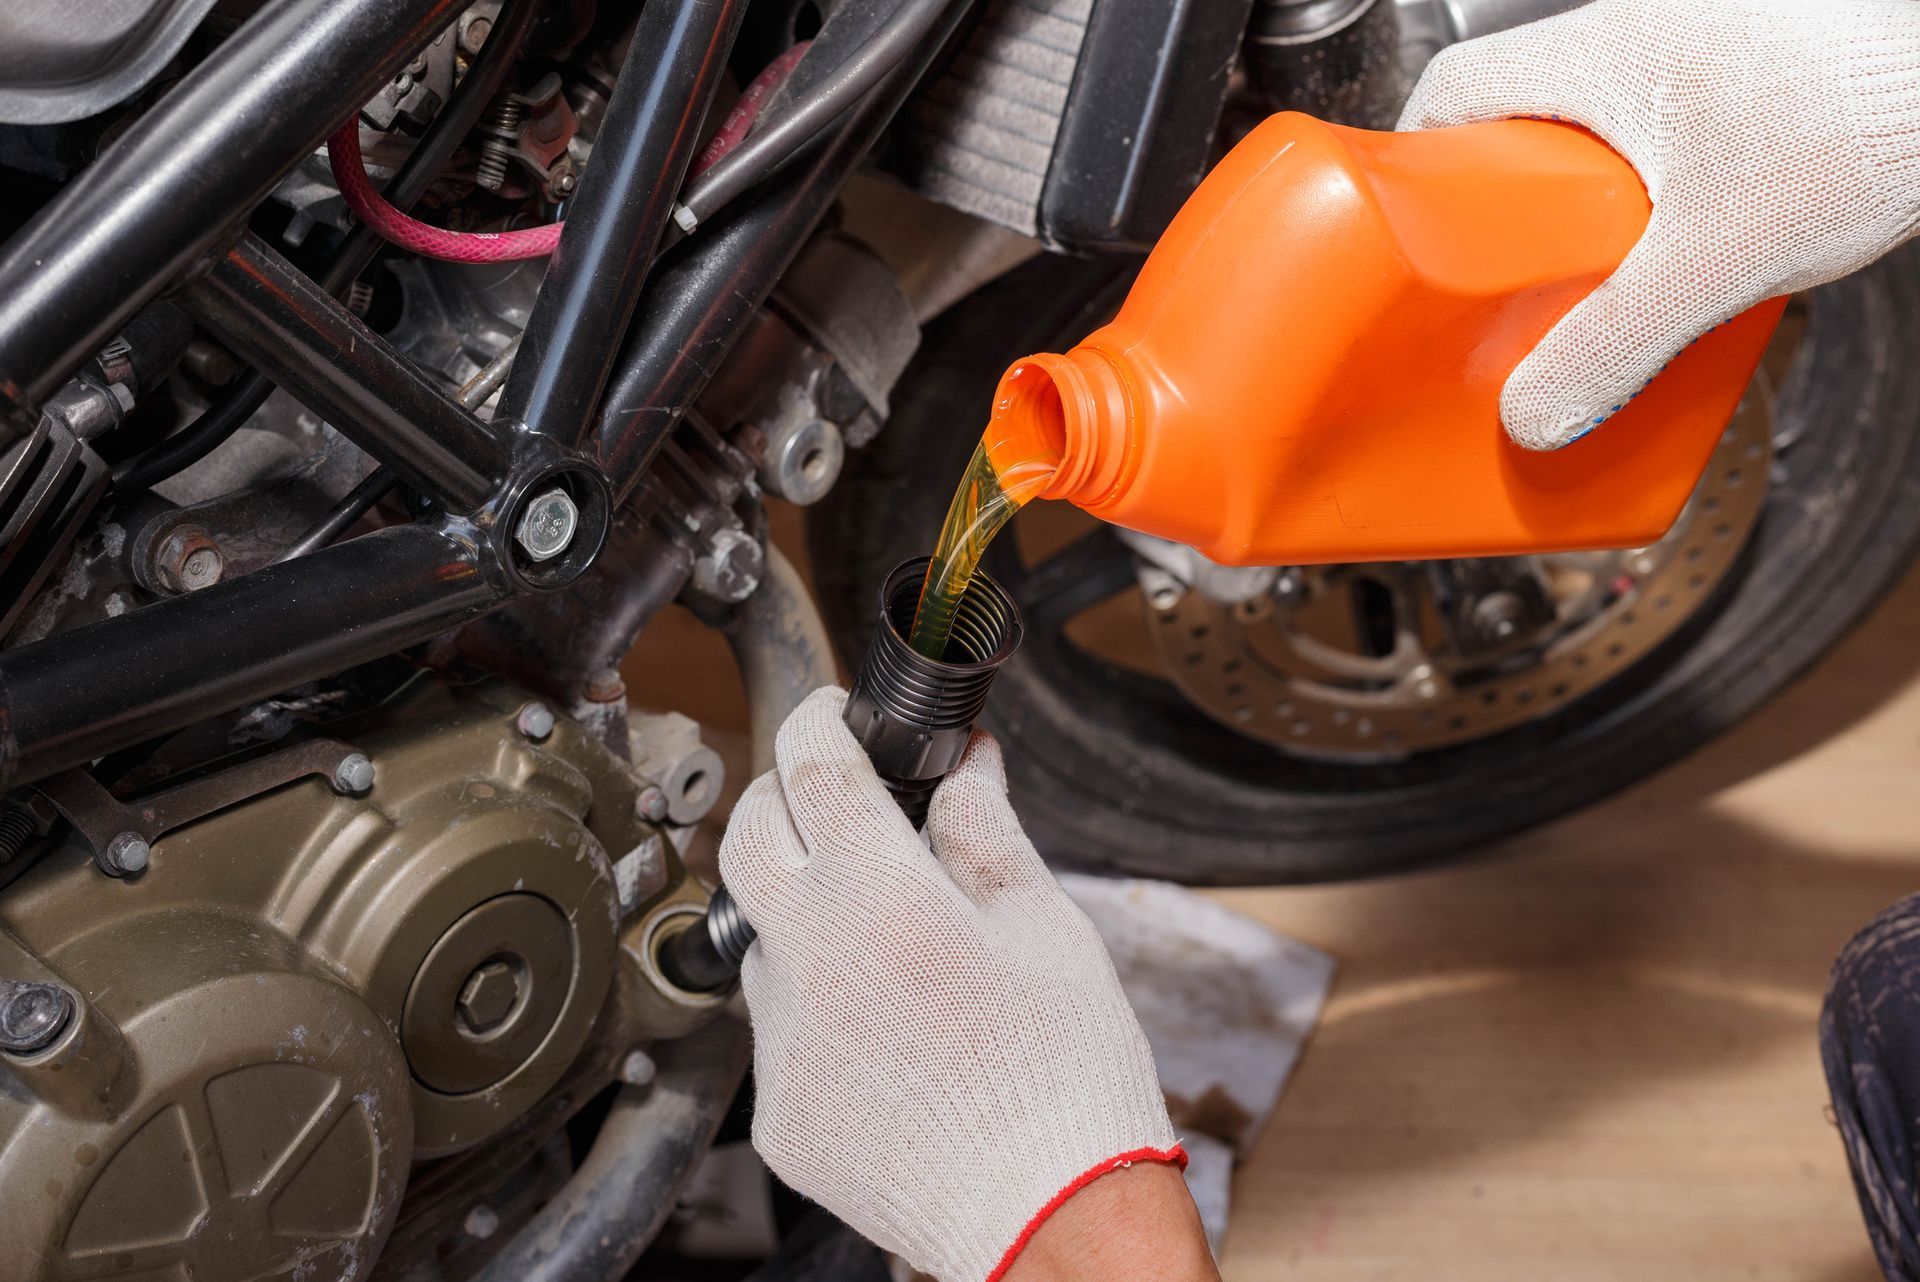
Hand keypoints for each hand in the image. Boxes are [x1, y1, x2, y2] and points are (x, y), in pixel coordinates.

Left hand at [720, 688, 1201, 1281]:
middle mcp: (810, 961)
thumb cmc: (1067, 1081)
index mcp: (882, 898)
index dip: (818, 719)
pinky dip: (815, 1002)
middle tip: (830, 795)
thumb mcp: (1047, 929)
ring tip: (883, 931)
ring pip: (759, 935)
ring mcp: (783, 1042)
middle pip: (747, 836)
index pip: (815, 766)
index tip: (830, 711)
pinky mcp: (780, 1109)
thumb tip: (968, 765)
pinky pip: (778, 1028)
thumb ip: (987, 833)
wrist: (1052, 1222)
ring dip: (799, 906)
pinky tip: (884, 1025)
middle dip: (779, 794)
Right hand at [1399, 0, 1919, 449]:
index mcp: (1599, 53)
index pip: (1451, 88)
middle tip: (1509, 282)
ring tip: (1600, 279)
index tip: (1414, 233)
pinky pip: (1661, 136)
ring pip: (1593, 132)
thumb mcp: (1717, 259)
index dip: (1417, 164)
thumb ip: (1616, 344)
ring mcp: (1699, 52)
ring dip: (1584, 207)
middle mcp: (1640, 34)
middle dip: (1505, 210)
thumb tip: (1537, 412)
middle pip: (1517, 121)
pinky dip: (1651, 195)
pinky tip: (1685, 250)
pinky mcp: (1753, 77)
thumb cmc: (1875, 109)